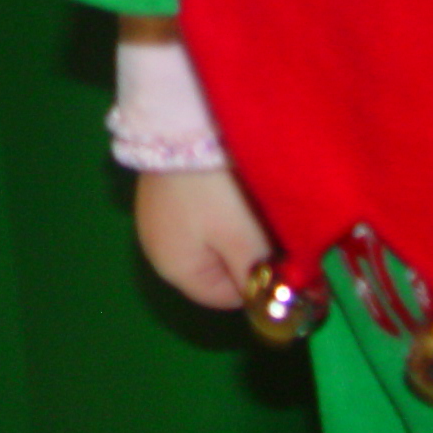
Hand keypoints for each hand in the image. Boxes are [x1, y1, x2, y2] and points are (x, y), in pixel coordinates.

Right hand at [134, 166, 271, 311]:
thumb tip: (271, 308)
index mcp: (173, 269)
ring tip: (250, 199)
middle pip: (217, 267)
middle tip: (266, 222)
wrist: (183, 123)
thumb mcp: (244, 240)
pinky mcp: (160, 191)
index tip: (277, 253)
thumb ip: (258, 280)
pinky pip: (197, 214)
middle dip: (245, 251)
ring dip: (234, 227)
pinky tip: (229, 183)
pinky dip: (218, 206)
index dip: (256, 279)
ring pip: (209, 239)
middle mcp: (157, 249)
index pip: (227, 298)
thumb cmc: (215, 190)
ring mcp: (155, 217)